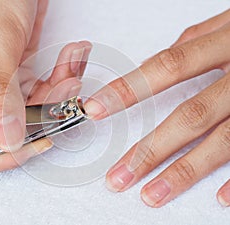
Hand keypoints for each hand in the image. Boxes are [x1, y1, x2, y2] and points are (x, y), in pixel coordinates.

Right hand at [0, 0, 91, 175]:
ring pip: (33, 115)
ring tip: (71, 68)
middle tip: (63, 96)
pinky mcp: (20, 80)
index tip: (28, 144)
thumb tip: (8, 139)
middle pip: (6, 135)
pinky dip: (62, 80)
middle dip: (41, 119)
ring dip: (58, 95)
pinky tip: (72, 57)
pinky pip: (45, 94)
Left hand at [85, 9, 229, 206]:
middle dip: (150, 149)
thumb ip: (192, 44)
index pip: (166, 67)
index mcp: (226, 43)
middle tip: (119, 176)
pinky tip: (217, 197)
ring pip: (221, 141)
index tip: (95, 110)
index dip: (128, 89)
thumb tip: (152, 64)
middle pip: (189, 115)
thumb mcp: (228, 24)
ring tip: (150, 195)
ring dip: (183, 172)